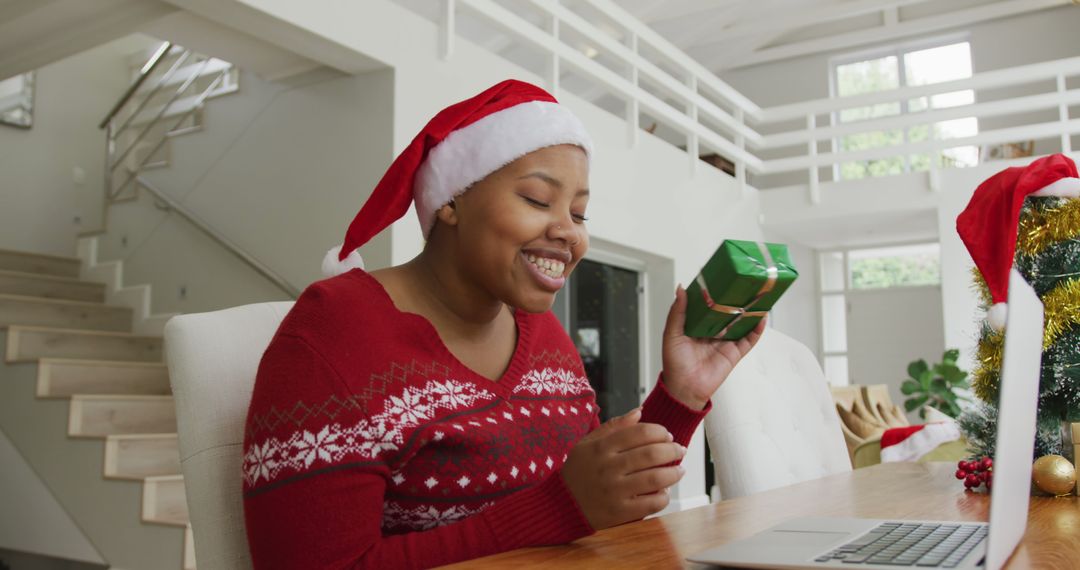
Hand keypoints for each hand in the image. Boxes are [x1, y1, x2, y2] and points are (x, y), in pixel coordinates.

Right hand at [560, 408, 686, 529]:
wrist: (561, 504)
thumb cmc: (578, 471)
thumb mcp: (588, 443)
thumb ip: (614, 426)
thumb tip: (639, 411)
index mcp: (602, 447)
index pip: (640, 432)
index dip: (659, 431)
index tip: (666, 434)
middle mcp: (609, 467)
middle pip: (651, 454)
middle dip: (672, 450)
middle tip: (679, 450)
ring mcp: (615, 491)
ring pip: (656, 478)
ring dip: (673, 473)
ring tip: (679, 470)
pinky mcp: (620, 512)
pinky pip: (651, 504)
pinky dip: (663, 496)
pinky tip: (664, 491)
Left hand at [661, 285, 765, 409]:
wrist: (685, 388)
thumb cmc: (675, 363)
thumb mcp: (672, 334)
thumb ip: (678, 312)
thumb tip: (681, 290)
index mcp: (697, 325)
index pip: (709, 305)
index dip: (714, 293)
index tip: (720, 279)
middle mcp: (713, 332)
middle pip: (728, 312)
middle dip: (735, 300)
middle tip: (742, 284)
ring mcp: (725, 342)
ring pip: (741, 323)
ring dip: (749, 312)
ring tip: (757, 297)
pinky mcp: (734, 353)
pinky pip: (749, 340)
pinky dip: (756, 330)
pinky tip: (761, 318)